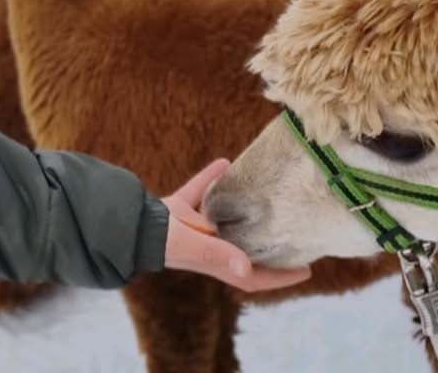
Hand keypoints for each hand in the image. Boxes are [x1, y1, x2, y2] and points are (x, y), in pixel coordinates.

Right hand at [162, 159, 310, 292]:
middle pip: (245, 246)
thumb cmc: (165, 242)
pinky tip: (223, 162)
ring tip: (262, 193)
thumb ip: (219, 254)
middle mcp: (210, 246)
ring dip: (240, 208)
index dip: (281, 275)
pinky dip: (210, 178)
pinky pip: (201, 191)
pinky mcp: (179, 209)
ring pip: (223, 218)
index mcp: (218, 262)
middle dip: (267, 242)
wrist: (130, 226)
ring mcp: (194, 228)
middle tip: (293, 230)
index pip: (255, 275)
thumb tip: (248, 267)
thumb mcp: (196, 248)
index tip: (307, 269)